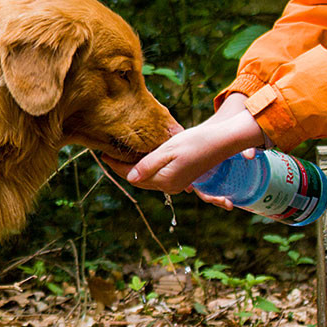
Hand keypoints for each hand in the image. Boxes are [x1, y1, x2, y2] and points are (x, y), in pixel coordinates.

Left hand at [119, 94, 266, 196]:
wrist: (223, 141)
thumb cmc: (196, 142)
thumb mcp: (168, 150)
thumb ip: (148, 164)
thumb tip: (130, 178)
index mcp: (165, 181)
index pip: (133, 176)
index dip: (116, 166)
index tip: (102, 155)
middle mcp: (170, 186)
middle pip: (138, 180)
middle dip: (121, 169)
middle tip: (106, 155)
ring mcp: (176, 183)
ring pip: (147, 179)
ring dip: (133, 169)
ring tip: (119, 157)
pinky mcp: (182, 177)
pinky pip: (157, 176)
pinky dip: (146, 168)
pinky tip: (140, 159)